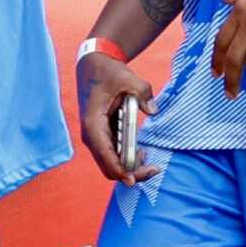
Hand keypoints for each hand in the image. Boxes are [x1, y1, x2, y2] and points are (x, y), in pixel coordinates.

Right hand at [76, 50, 159, 182]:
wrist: (93, 67)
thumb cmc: (108, 73)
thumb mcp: (128, 78)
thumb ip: (142, 93)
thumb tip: (153, 110)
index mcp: (93, 123)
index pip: (104, 156)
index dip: (119, 171)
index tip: (134, 179)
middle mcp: (91, 135)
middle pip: (108, 167)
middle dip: (130, 173)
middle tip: (154, 170)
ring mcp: (96, 138)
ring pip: (111, 165)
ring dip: (130, 168)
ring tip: (150, 162)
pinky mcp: (102, 137)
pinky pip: (113, 156)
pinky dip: (127, 159)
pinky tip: (142, 152)